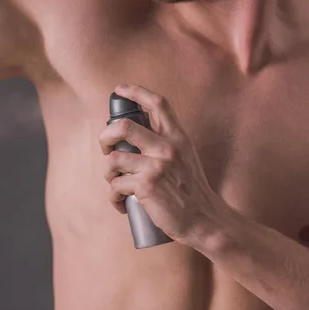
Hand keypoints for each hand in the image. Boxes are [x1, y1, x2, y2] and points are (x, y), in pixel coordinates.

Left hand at [99, 84, 234, 246]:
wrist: (204, 220)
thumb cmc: (189, 192)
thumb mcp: (184, 159)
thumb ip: (164, 145)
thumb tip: (132, 139)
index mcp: (177, 137)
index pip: (158, 103)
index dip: (136, 91)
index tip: (120, 89)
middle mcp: (167, 147)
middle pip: (123, 126)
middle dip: (105, 136)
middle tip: (105, 148)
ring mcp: (157, 165)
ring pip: (113, 159)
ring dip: (108, 174)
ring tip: (116, 185)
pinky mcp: (147, 185)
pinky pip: (115, 186)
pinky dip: (114, 198)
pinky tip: (121, 204)